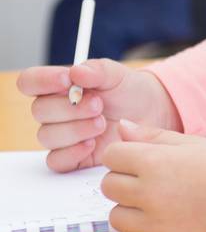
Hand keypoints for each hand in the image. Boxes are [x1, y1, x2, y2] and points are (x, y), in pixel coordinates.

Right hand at [16, 58, 182, 172]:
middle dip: (69, 108)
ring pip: (47, 136)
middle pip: (39, 111)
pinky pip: (56, 160)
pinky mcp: (72, 157)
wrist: (150, 113)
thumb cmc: (127, 91)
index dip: (41, 80)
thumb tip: (75, 72)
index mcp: (57, 86)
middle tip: (98, 104)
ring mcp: (62, 135)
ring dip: (75, 129)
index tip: (65, 79)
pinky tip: (93, 144)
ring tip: (102, 123)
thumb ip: (96, 71)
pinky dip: (73, 152)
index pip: (30, 81)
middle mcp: (54, 111)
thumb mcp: (116, 74)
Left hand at [101, 121, 205, 231]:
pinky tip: (161, 229)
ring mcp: (155, 225)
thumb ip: (153, 137)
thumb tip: (120, 129)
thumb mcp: (193, 144)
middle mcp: (149, 194)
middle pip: (108, 187)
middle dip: (126, 184)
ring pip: (116, 218)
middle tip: (154, 186)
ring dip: (132, 213)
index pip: (111, 157)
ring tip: (161, 208)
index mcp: (154, 162)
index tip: (143, 164)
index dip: (125, 158)